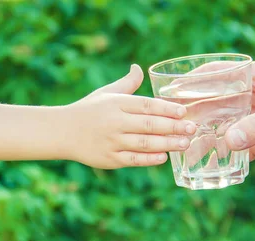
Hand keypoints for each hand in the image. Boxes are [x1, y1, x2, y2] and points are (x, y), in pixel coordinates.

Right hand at [63, 64, 196, 168]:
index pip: (146, 105)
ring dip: (167, 144)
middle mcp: (115, 122)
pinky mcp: (109, 159)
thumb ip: (127, 84)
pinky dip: (149, 159)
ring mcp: (112, 142)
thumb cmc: (88, 110)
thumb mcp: (106, 93)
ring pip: (144, 143)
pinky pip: (133, 160)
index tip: (184, 111)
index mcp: (116, 103)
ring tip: (184, 143)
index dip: (167, 108)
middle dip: (173, 127)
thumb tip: (138, 67)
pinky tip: (164, 157)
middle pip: (149, 125)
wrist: (62, 132)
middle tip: (192, 128)